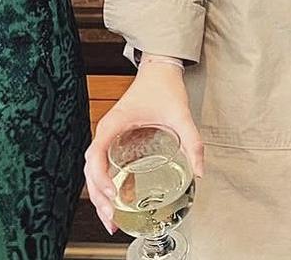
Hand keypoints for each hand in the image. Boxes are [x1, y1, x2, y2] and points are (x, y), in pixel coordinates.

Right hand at [84, 59, 203, 234]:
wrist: (160, 69)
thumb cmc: (164, 86)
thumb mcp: (181, 114)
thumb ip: (192, 141)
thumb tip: (200, 171)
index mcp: (113, 125)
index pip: (95, 156)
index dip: (100, 179)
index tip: (113, 195)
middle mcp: (105, 132)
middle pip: (90, 171)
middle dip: (98, 198)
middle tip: (112, 221)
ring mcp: (108, 137)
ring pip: (94, 172)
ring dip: (99, 196)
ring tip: (112, 219)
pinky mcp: (115, 140)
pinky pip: (104, 166)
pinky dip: (106, 185)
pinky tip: (117, 201)